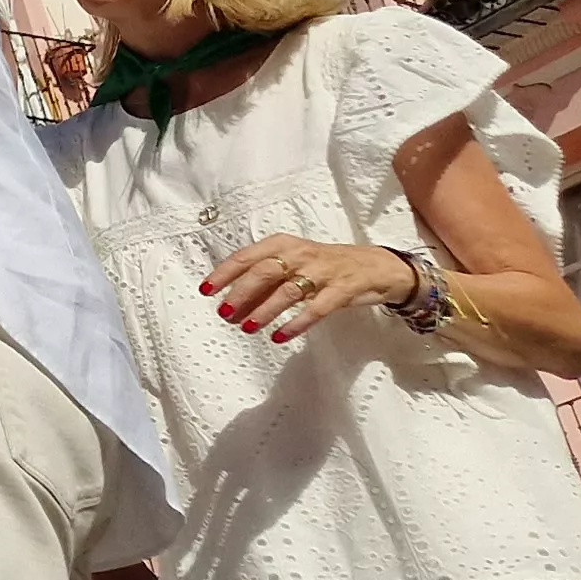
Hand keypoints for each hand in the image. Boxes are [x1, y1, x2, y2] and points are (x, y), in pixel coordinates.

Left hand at [203, 234, 415, 342]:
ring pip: (287, 291)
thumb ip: (265, 280)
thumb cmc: (324, 265)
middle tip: (224, 313)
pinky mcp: (342, 291)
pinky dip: (296, 323)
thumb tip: (232, 302)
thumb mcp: (293, 264)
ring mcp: (323, 272)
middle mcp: (300, 254)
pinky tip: (280, 336)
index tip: (206, 290)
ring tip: (247, 327)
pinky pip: (316, 309)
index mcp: (283, 244)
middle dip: (241, 293)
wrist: (374, 266)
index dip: (224, 273)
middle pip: (264, 272)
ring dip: (264, 310)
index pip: (246, 257)